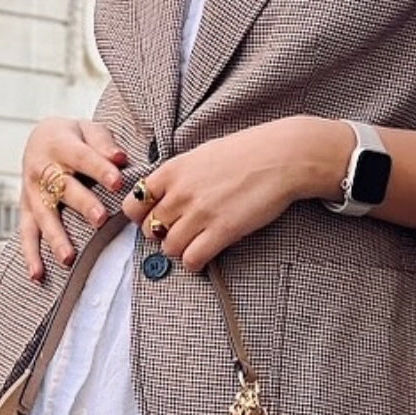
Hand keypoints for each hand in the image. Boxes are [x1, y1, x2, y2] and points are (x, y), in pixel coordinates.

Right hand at [19, 118, 127, 281]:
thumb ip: (103, 143)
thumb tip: (120, 158)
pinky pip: (26, 234)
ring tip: (68, 258)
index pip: (83, 157)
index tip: (118, 182)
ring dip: (56, 237)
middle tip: (100, 219)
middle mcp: (42, 169)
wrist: (40, 138)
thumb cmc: (73, 137)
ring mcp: (32, 192)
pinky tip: (37, 275)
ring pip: (44, 216)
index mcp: (60, 144)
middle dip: (82, 204)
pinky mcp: (27, 210)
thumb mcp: (88, 128)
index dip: (100, 169)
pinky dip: (30, 255)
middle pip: (63, 189)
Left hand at [121, 117, 346, 271]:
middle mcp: (180, 193)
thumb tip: (164, 196)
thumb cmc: (246, 152)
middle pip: (150, 230)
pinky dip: (195, 262)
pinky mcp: (222, 231)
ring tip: (196, 243)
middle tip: (180, 233)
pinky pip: (192, 259)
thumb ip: (178, 177)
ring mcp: (200, 213)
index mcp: (172, 171)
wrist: (281, 156)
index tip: (156, 219)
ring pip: (169, 248)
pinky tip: (206, 254)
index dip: (142, 217)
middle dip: (162, 235)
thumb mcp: (201, 155)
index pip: (134, 205)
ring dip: (180, 250)